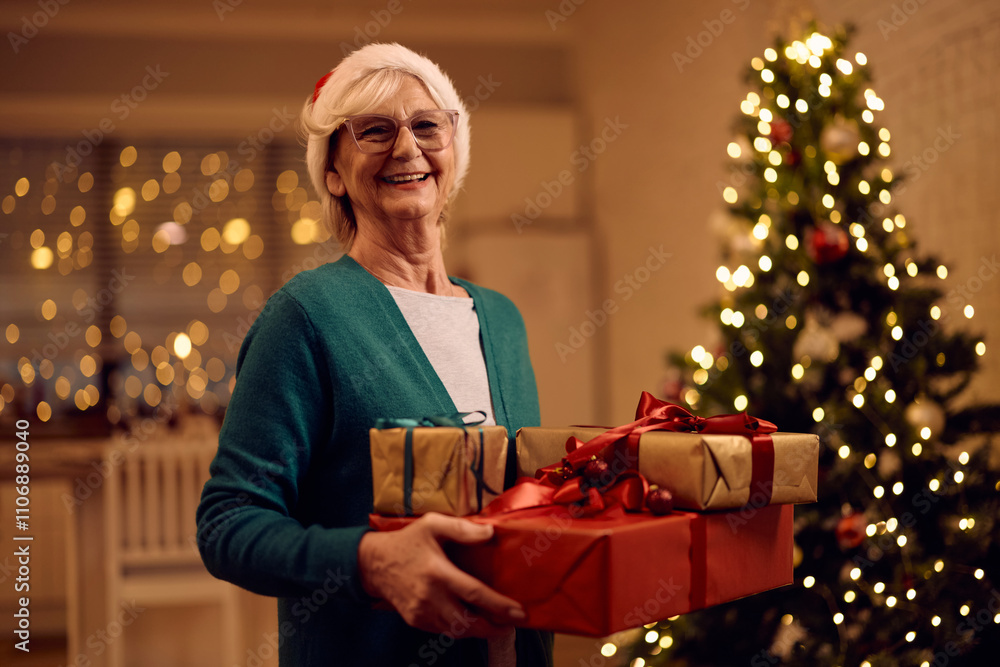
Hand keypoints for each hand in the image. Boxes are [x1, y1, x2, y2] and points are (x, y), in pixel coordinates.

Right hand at [358, 513, 524, 637]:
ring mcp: (422, 612)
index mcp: (437, 572)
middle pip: (468, 623)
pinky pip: (443, 630)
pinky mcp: (416, 620)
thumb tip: (490, 533)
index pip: (475, 594)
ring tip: (497, 624)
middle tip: (512, 624)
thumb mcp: (432, 524)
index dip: (500, 606)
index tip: (519, 612)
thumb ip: (462, 528)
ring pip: (457, 631)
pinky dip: (460, 629)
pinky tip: (471, 621)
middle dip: (494, 628)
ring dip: (479, 631)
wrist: (373, 563)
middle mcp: (430, 597)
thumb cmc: (406, 541)